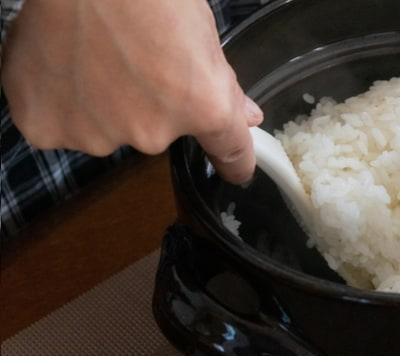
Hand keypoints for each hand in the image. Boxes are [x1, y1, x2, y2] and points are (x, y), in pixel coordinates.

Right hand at [1, 0, 262, 183]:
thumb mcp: (201, 32)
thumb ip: (222, 84)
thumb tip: (244, 116)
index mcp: (203, 106)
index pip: (230, 150)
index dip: (236, 163)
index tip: (237, 170)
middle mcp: (152, 134)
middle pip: (153, 132)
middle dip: (146, 105)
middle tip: (129, 58)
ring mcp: (96, 135)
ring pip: (102, 129)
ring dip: (97, 104)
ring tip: (89, 53)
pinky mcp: (45, 128)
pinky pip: (55, 124)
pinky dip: (55, 101)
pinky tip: (58, 64)